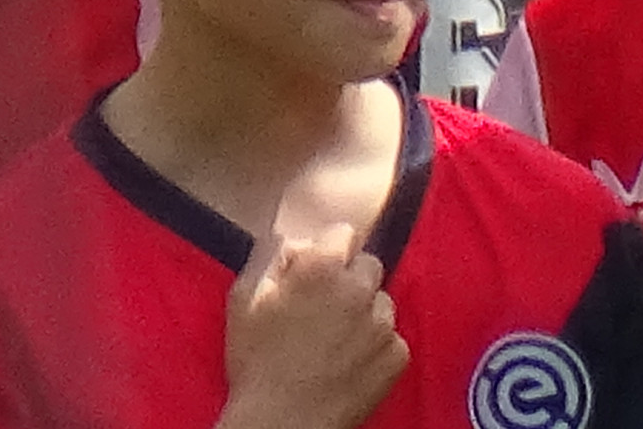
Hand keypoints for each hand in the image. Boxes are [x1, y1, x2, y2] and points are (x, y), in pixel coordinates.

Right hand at [220, 229, 405, 428]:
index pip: (343, 232)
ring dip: (365, 310)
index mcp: (320, 269)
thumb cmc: (257, 360)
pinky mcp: (397, 359)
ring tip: (338, 335)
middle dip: (349, 277)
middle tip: (325, 302)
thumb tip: (295, 244)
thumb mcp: (245, 298)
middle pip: (369, 265)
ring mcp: (382, 327)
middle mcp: (358, 291)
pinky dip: (376, 344)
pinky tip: (351, 359)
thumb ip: (270, 258)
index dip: (327, 248)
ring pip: (382, 301)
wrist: (284, 422)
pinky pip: (393, 337)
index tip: (316, 266)